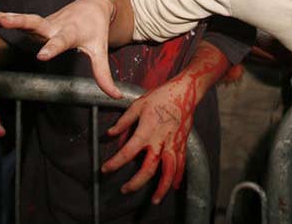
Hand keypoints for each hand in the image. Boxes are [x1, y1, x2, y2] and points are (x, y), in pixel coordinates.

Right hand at [0, 0, 120, 98]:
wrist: (93, 5)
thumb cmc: (96, 29)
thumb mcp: (100, 51)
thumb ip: (104, 74)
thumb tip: (115, 96)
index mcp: (70, 33)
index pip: (60, 41)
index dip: (52, 48)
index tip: (41, 55)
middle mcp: (54, 25)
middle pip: (36, 23)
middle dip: (21, 22)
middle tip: (6, 21)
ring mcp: (44, 23)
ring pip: (25, 20)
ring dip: (6, 17)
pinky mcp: (37, 23)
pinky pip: (19, 20)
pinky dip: (2, 16)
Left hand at [101, 75, 195, 203]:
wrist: (185, 91)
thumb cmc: (161, 96)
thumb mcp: (138, 105)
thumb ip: (124, 122)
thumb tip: (110, 133)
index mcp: (147, 130)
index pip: (128, 151)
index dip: (115, 162)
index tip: (106, 169)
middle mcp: (161, 140)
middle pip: (149, 168)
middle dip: (136, 183)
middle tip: (125, 189)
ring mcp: (173, 144)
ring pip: (169, 171)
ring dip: (162, 187)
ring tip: (155, 200)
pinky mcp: (182, 144)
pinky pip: (181, 165)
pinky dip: (178, 177)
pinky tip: (173, 186)